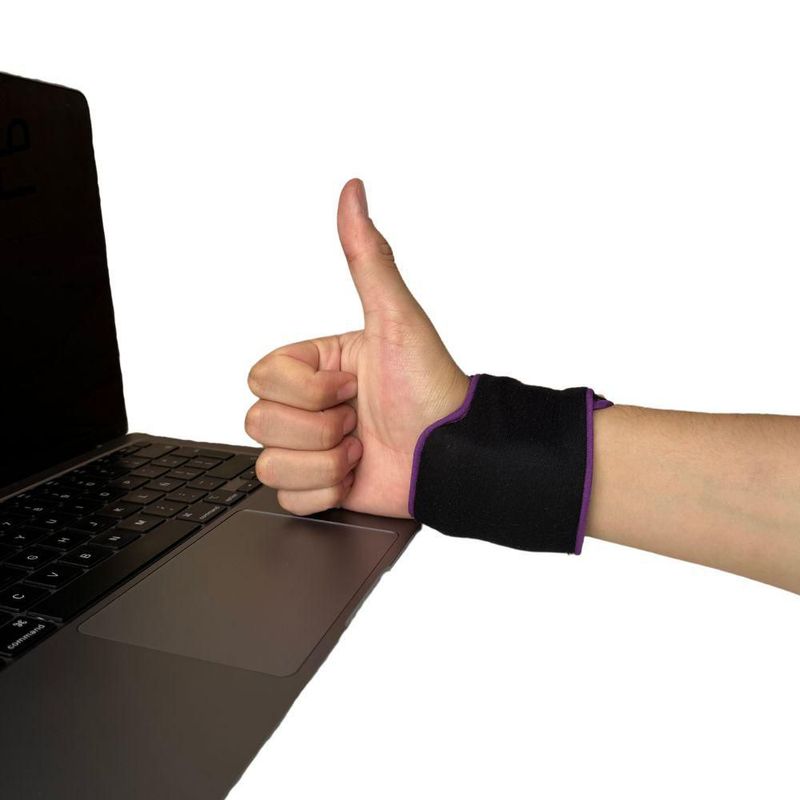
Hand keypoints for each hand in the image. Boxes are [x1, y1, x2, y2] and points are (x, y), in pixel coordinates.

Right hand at [245, 178, 468, 517]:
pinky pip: (287, 497)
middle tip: (359, 418)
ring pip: (268, 463)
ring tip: (362, 447)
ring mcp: (308, 447)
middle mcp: (306, 405)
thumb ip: (368, 257)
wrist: (454, 456)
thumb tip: (353, 191)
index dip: (308, 389)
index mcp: (314, 366)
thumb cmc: (432, 388)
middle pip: (258, 421)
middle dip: (319, 427)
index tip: (352, 384)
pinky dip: (326, 490)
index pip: (262, 377)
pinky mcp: (315, 486)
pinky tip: (357, 473)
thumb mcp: (398, 319)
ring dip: (325, 461)